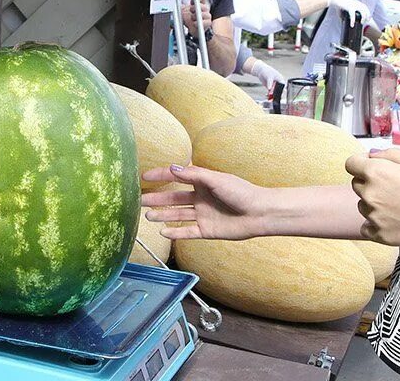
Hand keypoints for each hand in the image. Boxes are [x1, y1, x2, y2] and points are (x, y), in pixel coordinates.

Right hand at [140, 164, 271, 240]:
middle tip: (139, 200)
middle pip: (174, 198)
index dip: (161, 176)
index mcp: (203, 182)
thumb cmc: (241, 192)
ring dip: (163, 214)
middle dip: (157, 198)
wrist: (259, 213)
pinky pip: (187, 232)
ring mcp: (203, 215)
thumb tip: (172, 168)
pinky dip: (175, 232)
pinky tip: (163, 231)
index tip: (144, 177)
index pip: (177, 177)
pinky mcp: (207, 230)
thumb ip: (194, 175)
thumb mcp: (216, 180)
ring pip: (177, 214)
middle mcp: (200, 198)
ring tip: (147, 216)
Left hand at [180, 0, 212, 35]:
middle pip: (203, 5)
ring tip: (192, 18)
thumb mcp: (184, 12)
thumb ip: (183, 8)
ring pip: (204, 13)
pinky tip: (194, 24)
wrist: (193, 29)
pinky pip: (205, 22)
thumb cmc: (189, 20)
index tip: (193, 0)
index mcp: (200, 4)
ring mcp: (207, 16)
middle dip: (195, 8)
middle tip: (191, 10)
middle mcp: (204, 9)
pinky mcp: (208, 23)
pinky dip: (198, 23)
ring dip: (196, 16)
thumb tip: (181, 6)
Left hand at [246, 58, 284, 95]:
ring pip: (274, 92)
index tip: (280, 93)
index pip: (283, 86)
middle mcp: (278, 83)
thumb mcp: (269, 76)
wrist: (260, 71)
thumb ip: (270, 83)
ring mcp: (273, 85)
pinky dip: (269, 94)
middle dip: (276, 93)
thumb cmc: (267, 71)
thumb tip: (270, 89)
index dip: (282, 90)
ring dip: (272, 95)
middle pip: (279, 90)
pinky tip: (267, 95)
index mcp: (280, 79)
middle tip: (272, 94)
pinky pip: (270, 92)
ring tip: (269, 96)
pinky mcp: (269, 87)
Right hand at [321, 0, 371, 25]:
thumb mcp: (342, 7)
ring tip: (361, 23)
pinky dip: (353, 20)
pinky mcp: (349, 7)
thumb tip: (343, 20)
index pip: (364, 6)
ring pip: (362, 11)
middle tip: (366, 21)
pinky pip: (353, 15)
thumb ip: (344, 13)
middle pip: (365, 8)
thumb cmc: (336, 1)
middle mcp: (355, 2)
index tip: (367, 17)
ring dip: (363, 18)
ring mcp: (353, 4)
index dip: (367, 12)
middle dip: (367, 15)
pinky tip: (352, 25)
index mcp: (355, 1)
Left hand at [345, 149, 399, 250]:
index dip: (362, 164)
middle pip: (357, 184)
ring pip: (363, 206)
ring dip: (375, 204)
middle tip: (396, 188)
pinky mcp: (380, 236)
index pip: (351, 164)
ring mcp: (374, 217)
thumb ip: (389, 155)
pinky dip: (377, 225)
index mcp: (377, 172)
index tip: (374, 167)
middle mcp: (370, 194)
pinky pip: (367, 227)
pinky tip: (397, 221)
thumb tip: (370, 155)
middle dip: (370, 183)